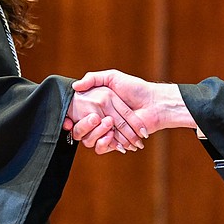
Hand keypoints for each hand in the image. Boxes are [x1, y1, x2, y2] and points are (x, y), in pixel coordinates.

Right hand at [68, 70, 196, 153]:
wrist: (154, 103)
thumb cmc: (135, 88)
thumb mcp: (113, 77)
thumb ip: (93, 78)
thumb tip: (75, 86)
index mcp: (97, 105)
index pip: (76, 114)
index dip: (70, 117)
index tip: (69, 118)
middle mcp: (100, 119)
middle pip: (81, 129)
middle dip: (86, 126)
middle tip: (95, 118)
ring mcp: (107, 131)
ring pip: (90, 140)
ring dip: (97, 134)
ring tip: (108, 124)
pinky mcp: (116, 141)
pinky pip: (103, 147)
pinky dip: (106, 143)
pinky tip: (111, 135)